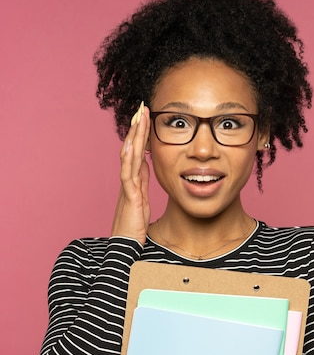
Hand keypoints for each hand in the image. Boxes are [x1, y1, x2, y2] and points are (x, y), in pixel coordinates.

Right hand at [111, 103, 150, 244]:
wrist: (124, 247)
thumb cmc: (133, 227)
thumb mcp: (142, 199)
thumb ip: (143, 181)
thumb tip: (147, 163)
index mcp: (134, 181)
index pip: (138, 152)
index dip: (141, 134)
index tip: (146, 117)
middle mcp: (129, 181)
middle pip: (132, 149)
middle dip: (137, 128)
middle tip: (142, 107)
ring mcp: (127, 188)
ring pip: (129, 156)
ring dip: (134, 136)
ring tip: (138, 117)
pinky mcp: (129, 197)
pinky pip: (128, 174)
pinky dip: (129, 158)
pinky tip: (132, 144)